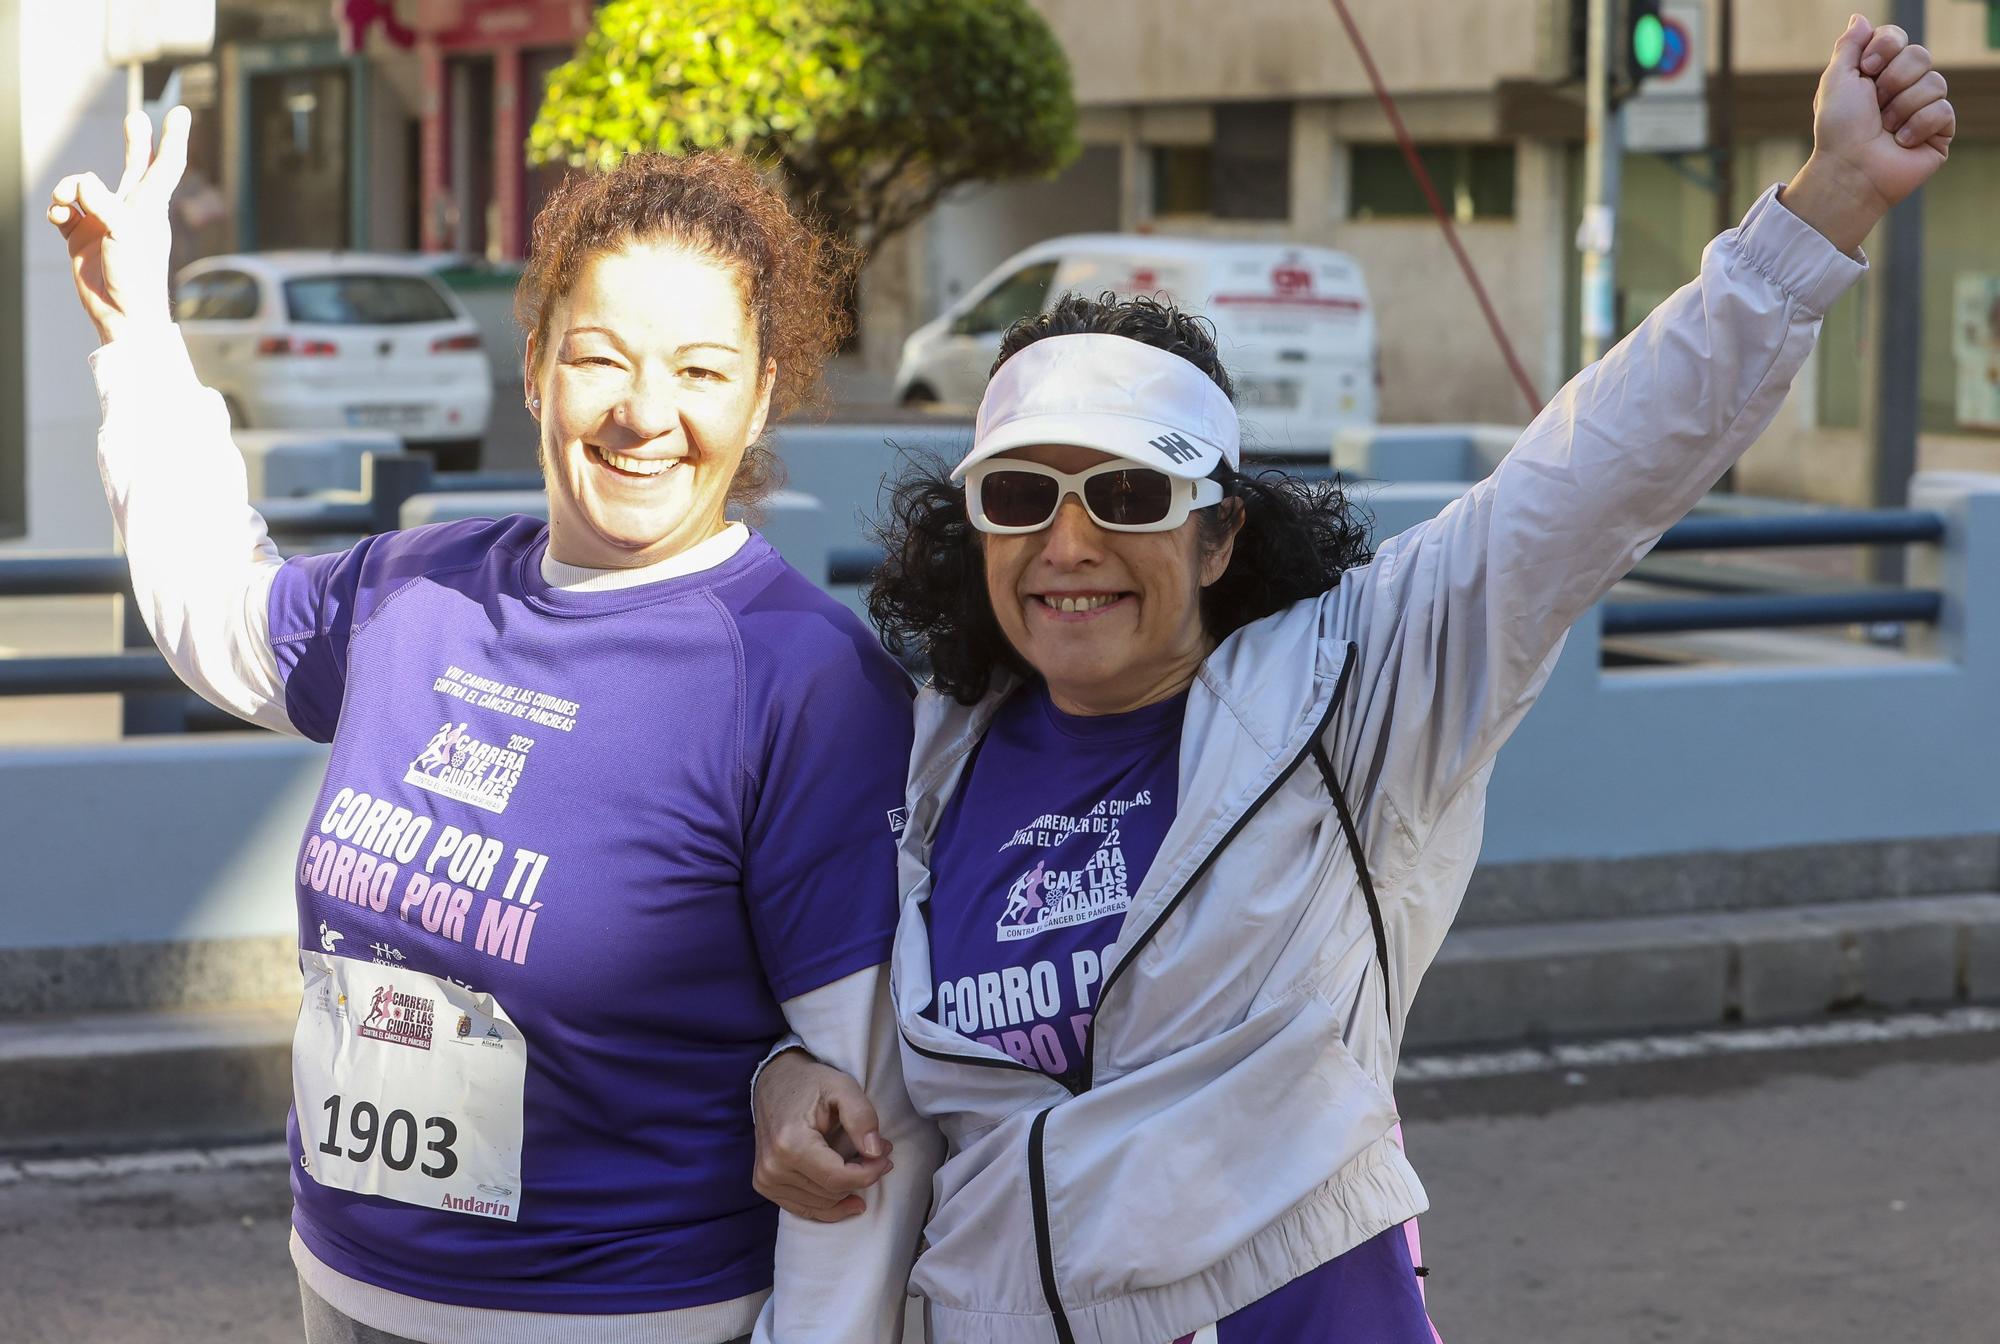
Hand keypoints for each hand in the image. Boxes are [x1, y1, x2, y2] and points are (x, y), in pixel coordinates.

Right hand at [46, 106, 189, 345]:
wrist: (121, 316)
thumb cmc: (135, 277)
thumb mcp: (123, 234)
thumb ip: (103, 202)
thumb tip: (79, 180)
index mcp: (150, 207)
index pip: (165, 164)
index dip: (172, 137)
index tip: (180, 112)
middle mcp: (129, 210)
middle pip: (134, 166)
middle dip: (135, 142)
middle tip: (136, 117)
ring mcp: (104, 223)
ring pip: (83, 187)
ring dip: (66, 188)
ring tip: (62, 202)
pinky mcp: (82, 238)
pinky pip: (64, 212)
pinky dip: (56, 210)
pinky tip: (58, 217)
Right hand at [751, 1049, 892, 1222]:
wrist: (774, 1082)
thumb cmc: (810, 1083)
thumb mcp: (843, 1087)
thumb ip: (861, 1117)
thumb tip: (875, 1152)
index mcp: (790, 1143)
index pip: (838, 1178)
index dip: (869, 1173)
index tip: (886, 1158)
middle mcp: (773, 1167)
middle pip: (831, 1193)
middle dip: (861, 1178)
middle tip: (879, 1156)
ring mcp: (766, 1180)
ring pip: (821, 1204)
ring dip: (847, 1190)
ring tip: (861, 1165)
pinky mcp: (765, 1185)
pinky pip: (804, 1209)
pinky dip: (830, 1206)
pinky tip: (849, 1198)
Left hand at [1783, 16, 1952, 252]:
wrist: (1848, 170)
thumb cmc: (1837, 129)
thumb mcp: (1836, 80)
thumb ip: (1849, 46)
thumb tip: (1860, 19)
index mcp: (1879, 72)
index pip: (1898, 36)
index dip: (1885, 48)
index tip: (1866, 70)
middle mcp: (1904, 86)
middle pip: (1920, 55)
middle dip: (1894, 80)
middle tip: (1875, 105)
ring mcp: (1924, 108)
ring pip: (1935, 81)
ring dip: (1903, 107)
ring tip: (1886, 129)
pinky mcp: (1940, 131)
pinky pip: (1943, 109)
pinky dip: (1917, 126)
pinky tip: (1901, 142)